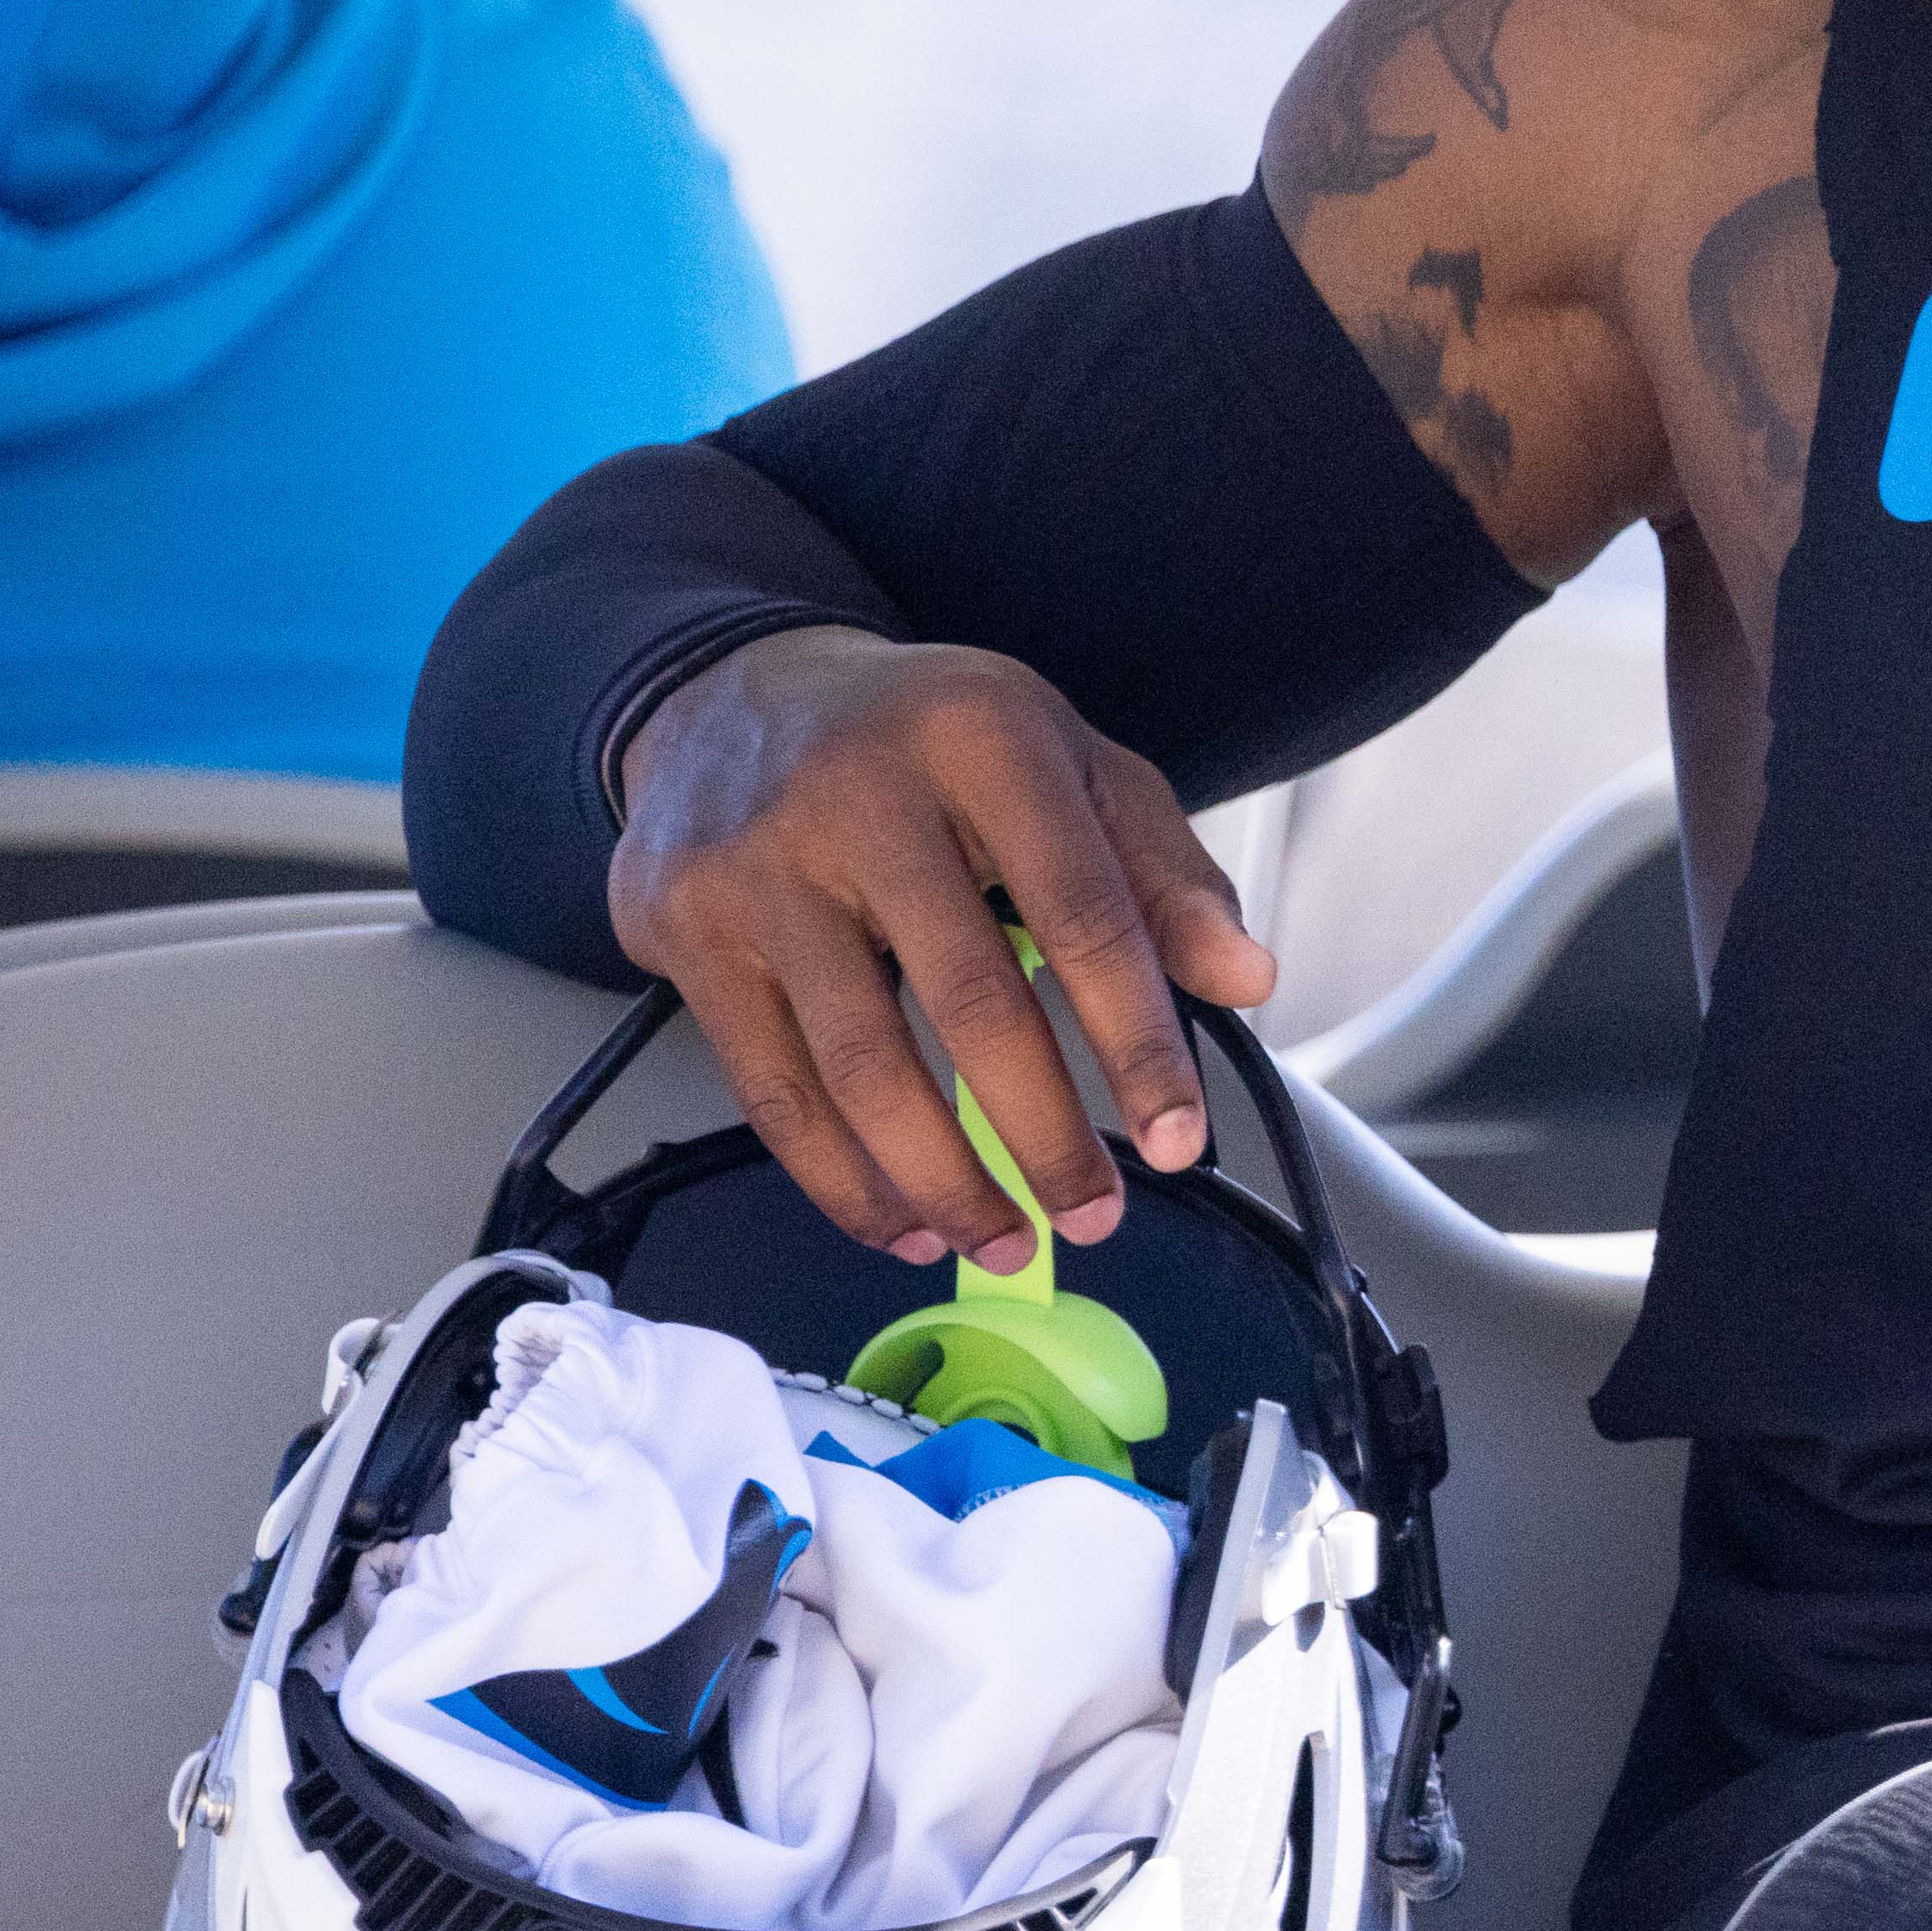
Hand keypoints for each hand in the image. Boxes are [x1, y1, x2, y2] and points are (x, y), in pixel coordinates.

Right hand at [605, 626, 1274, 1274]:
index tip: (1177, 1139)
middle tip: (1094, 1214)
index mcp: (984, 739)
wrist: (733, 691)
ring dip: (941, 1180)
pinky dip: (841, 1176)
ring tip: (1002, 1239)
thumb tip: (1245, 980)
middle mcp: (859, 796)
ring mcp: (757, 866)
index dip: (1139, 1042)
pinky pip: (771, 1089)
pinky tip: (900, 1219)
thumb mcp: (1071, 762)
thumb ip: (1164, 873)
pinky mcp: (686, 933)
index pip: (1085, 917)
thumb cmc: (933, 740)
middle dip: (1044, 1135)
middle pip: (971, 1004)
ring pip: (859, 1068)